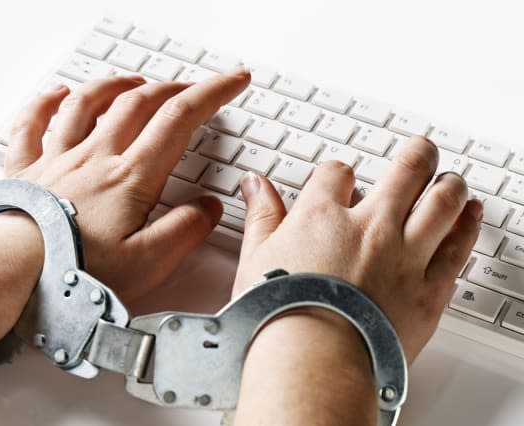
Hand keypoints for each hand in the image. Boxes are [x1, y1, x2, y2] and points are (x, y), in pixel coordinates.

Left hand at [4, 69, 249, 301]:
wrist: (11, 273)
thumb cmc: (75, 273)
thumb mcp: (149, 262)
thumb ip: (185, 231)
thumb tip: (207, 208)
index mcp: (130, 178)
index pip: (179, 120)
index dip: (211, 94)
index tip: (231, 81)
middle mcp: (94, 158)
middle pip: (138, 104)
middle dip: (171, 89)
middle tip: (191, 88)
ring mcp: (57, 160)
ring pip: (88, 105)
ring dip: (115, 86)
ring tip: (133, 81)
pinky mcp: (26, 172)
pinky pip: (32, 124)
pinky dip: (46, 102)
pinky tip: (57, 94)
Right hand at [234, 136, 481, 361]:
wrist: (311, 361)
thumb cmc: (279, 315)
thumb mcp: (256, 257)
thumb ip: (261, 215)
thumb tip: (255, 184)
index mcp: (323, 217)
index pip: (336, 173)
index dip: (338, 173)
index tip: (341, 180)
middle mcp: (369, 228)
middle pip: (405, 172)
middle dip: (416, 155)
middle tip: (421, 149)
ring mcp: (404, 257)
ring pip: (441, 203)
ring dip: (449, 184)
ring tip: (451, 178)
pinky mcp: (428, 291)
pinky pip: (458, 249)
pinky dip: (468, 227)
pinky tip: (471, 215)